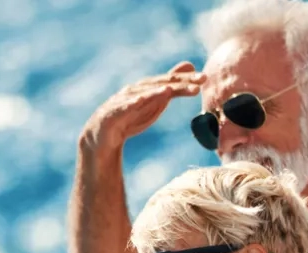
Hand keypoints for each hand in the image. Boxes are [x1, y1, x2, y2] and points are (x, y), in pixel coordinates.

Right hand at [81, 61, 204, 152]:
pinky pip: (123, 108)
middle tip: (198, 81)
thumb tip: (191, 64)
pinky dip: (132, 103)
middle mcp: (136, 90)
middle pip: (159, 84)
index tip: (205, 78)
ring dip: (155, 91)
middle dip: (178, 82)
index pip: (170, 81)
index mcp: (148, 88)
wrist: (103, 134)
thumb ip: (172, 85)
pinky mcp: (112, 113)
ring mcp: (123, 100)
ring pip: (142, 94)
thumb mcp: (156, 101)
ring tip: (169, 89)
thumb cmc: (132, 115)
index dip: (187, 79)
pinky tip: (141, 101)